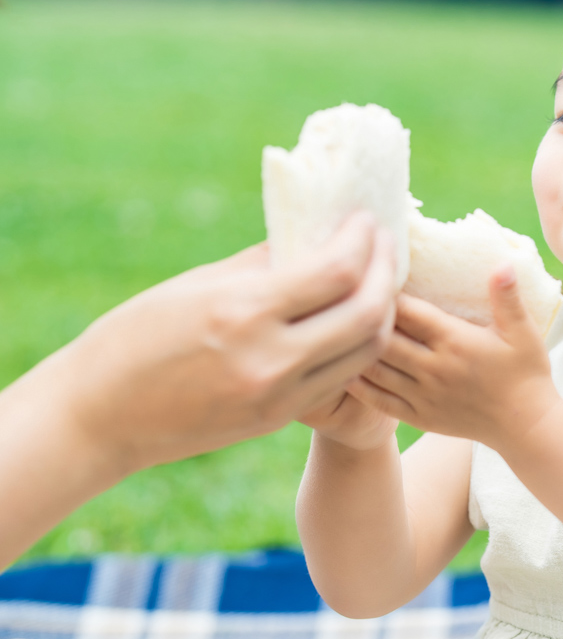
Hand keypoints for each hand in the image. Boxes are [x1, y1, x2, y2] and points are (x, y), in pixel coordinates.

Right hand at [48, 213, 398, 471]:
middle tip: (385, 245)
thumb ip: (264, 262)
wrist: (98, 416)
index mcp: (243, 312)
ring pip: (365, 352)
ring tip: (378, 280)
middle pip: (368, 314)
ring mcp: (278, 395)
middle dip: (387, 272)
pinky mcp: (278, 418)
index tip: (367, 220)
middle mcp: (269, 358)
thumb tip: (313, 235)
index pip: (337, 272)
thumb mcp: (198, 286)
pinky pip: (340, 378)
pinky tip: (353, 320)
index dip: (364, 242)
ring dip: (383, 312)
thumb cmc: (136, 336)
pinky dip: (357, 346)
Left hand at [351, 266, 559, 445]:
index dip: (386, 292)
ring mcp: (423, 395)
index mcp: (455, 341)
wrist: (526, 426)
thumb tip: (502, 264)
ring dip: (354, 348)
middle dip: (363, 317)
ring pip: (375, 368)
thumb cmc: (526, 374)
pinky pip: (379, 400)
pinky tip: (342, 369)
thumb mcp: (523, 332)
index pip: (409, 311)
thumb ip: (507, 298)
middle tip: (346, 299)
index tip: (372, 275)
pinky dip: (358, 385)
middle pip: (383, 337)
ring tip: (337, 329)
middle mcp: (433, 368)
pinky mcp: (419, 417)